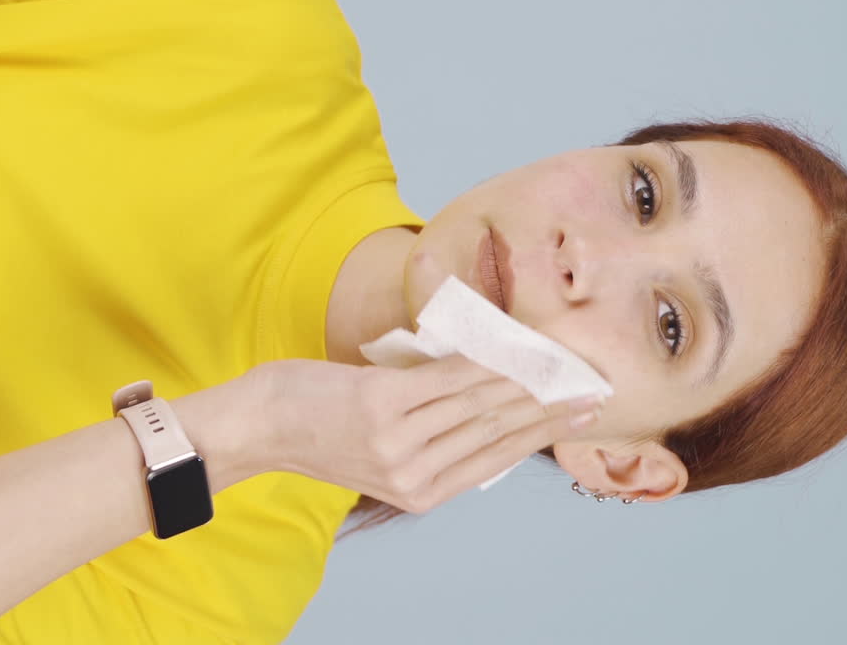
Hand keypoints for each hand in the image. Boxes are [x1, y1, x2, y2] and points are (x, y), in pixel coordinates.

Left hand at [248, 354, 602, 513]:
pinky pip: (448, 381)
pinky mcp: (382, 406)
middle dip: (548, 407)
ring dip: (525, 381)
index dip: (543, 433)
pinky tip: (508, 352)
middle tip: (587, 385)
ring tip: (560, 363)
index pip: (496, 458)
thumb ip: (431, 438)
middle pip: (498, 433)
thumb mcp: (381, 453)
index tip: (580, 414)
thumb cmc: (319, 430)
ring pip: (479, 406)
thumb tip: (487, 401)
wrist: (259, 426)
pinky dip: (483, 364)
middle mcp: (414, 476)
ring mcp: (399, 442)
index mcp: (419, 493)